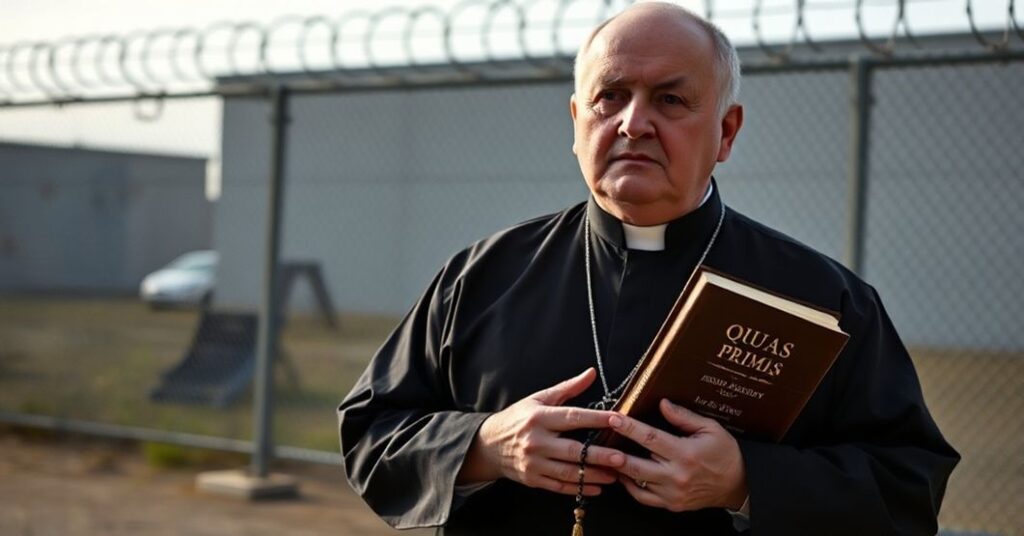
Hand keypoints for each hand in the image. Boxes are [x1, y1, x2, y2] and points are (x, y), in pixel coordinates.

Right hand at [457, 368, 625, 495]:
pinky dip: (580, 488)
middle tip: (623, 458)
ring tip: (616, 475)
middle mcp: (536, 441)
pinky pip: (560, 486)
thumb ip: (567, 388)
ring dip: (594, 475)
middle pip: (574, 450)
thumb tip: (591, 373)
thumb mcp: (538, 399)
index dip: (597, 419)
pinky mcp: (532, 479)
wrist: (488, 445)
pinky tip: (598, 488)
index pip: (573, 417)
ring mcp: (534, 463)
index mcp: (539, 417)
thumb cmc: (518, 418)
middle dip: (600, 455)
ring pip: (569, 472)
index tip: (618, 420)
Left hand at [609, 399, 746, 511]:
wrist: (738, 485)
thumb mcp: (711, 428)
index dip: (629, 427)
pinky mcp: (671, 505)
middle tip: (596, 440)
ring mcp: (672, 493)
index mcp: (685, 454)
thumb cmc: (726, 454)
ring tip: (604, 456)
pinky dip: (629, 486)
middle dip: (614, 452)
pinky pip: (643, 497)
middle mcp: (676, 476)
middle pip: (635, 464)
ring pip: (635, 482)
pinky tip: (622, 474)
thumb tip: (662, 403)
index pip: (650, 438)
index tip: (613, 418)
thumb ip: (684, 417)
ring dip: (618, 469)